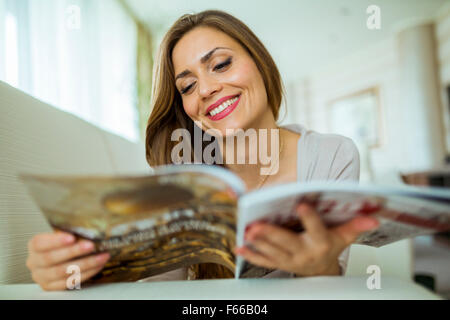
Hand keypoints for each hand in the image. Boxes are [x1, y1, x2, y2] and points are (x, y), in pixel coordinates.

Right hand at [26, 231, 109, 290]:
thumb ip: (70, 232)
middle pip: (51, 258)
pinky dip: (86, 273)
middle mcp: (34, 263)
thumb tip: (89, 228)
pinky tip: (98, 265)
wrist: (59, 258)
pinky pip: (69, 282)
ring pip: (62, 272)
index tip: (72, 237)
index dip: (56, 241)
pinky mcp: (52, 287)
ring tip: (101, 256)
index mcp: (35, 246)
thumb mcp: (62, 235)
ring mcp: (42, 277)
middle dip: (73, 252)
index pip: (40, 243)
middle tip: (91, 246)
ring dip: (85, 264)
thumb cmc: (62, 244)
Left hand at [234, 203, 378, 276]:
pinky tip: (239, 247)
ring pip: (272, 251)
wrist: (322, 271)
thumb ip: (355, 226)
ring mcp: (290, 260)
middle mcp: (304, 252)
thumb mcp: (344, 237)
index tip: (301, 204)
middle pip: (287, 242)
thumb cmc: (330, 248)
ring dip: (258, 243)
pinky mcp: (279, 263)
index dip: (309, 217)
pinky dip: (251, 255)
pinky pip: (264, 261)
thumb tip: (374, 217)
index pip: (316, 228)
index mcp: (321, 242)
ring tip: (246, 232)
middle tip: (257, 225)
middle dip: (271, 234)